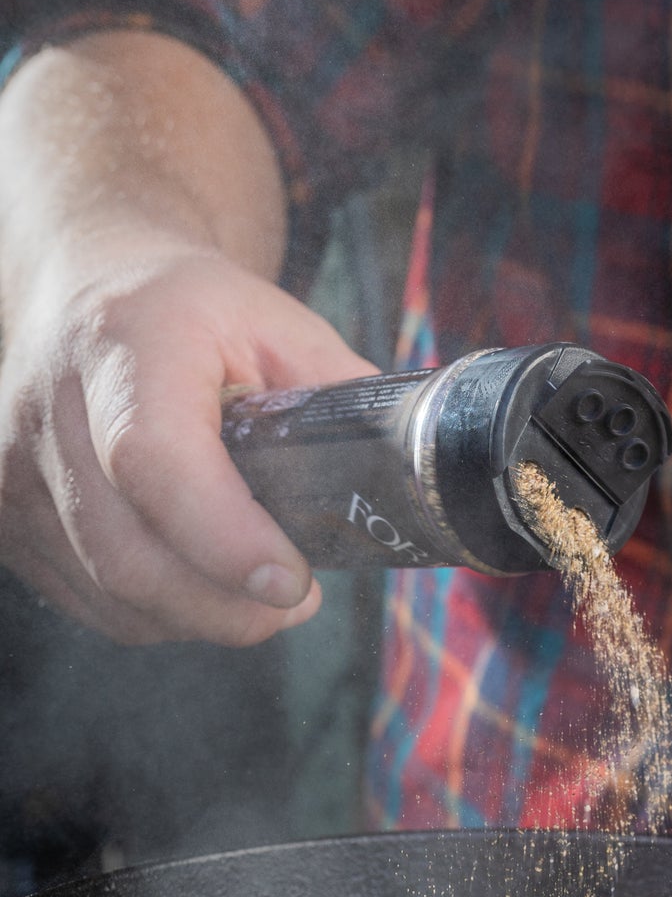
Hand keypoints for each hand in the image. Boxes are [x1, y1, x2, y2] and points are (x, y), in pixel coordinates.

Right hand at [0, 230, 376, 644]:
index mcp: (128, 342)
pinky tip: (192, 578)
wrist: (84, 283)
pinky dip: (154, 610)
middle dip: (227, 606)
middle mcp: (50, 405)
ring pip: (110, 592)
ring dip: (196, 614)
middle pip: (128, 554)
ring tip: (251, 587)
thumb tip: (407, 481)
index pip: (155, 461)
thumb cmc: (191, 311)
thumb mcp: (279, 323)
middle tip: (294, 602)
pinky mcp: (4, 516)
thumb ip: (341, 399)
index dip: (225, 540)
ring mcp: (13, 468)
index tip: (292, 583)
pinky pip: (87, 600)